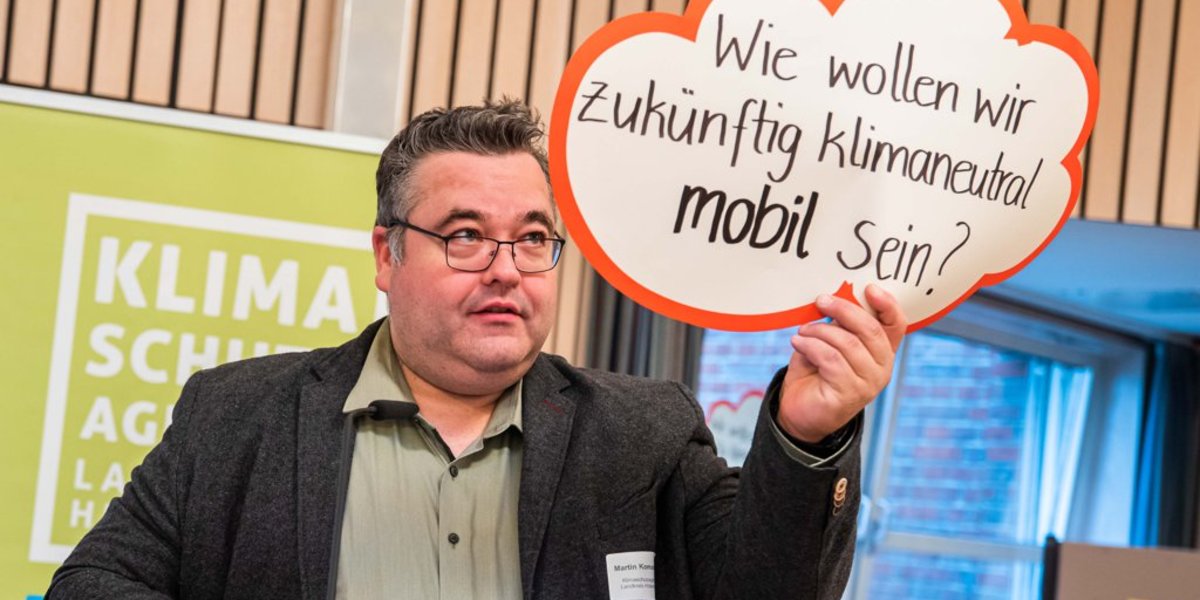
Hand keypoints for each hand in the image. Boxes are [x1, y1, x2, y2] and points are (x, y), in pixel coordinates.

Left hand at [778, 284, 906, 442]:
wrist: (800, 411)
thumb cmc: (816, 371)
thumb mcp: (829, 342)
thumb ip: (839, 324)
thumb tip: (835, 298)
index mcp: (882, 351)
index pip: (896, 325)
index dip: (887, 304)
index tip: (869, 288)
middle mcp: (882, 367)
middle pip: (871, 330)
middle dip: (844, 310)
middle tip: (821, 301)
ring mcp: (868, 383)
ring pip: (848, 343)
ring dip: (820, 331)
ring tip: (802, 331)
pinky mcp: (849, 394)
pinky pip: (831, 360)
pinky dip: (811, 346)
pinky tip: (798, 343)